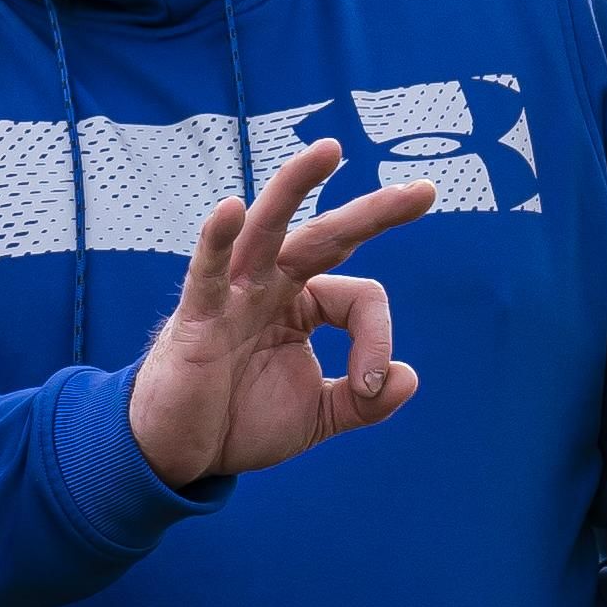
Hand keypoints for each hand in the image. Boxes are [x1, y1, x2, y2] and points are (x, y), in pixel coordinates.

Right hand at [125, 140, 429, 487]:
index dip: (376, 339)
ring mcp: (232, 296)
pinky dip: (216, 240)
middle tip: (425, 192)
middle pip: (325, 236)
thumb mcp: (317, 416)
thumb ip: (364, 402)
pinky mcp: (197, 319)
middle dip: (373, 212)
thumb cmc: (240, 422)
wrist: (182, 456)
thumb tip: (407, 377)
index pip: (359, 297)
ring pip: (266, 230)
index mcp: (301, 302)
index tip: (370, 384)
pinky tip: (228, 210)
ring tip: (327, 151)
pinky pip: (207, 273)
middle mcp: (270, 286)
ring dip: (294, 187)